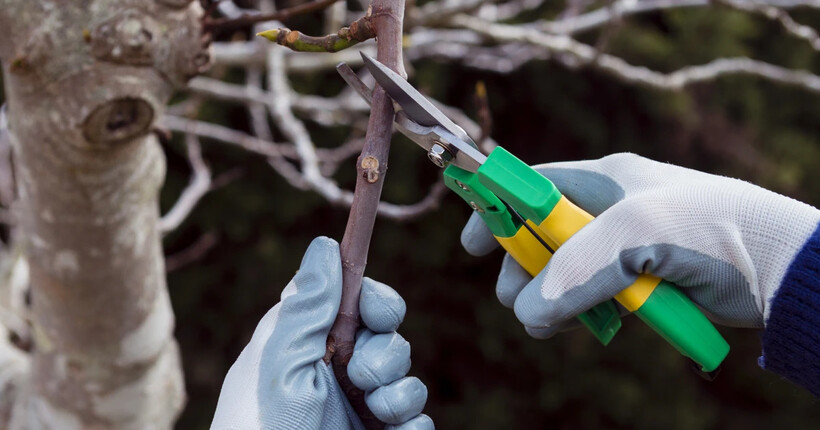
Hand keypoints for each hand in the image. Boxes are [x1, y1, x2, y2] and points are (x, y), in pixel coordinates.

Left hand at [211, 237, 432, 429]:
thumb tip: (324, 246)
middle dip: (386, 353)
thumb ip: (307, 307)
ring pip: (408, 378)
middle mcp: (335, 372)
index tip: (373, 312)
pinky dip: (410, 426)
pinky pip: (418, 420)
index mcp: (305, 344)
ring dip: (398, 393)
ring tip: (373, 413)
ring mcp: (360, 409)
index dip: (374, 300)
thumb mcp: (280, 365)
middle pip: (389, 336)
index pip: (355, 300)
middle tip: (361, 376)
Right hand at [462, 153, 819, 336]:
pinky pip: (596, 296)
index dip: (497, 209)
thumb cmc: (709, 230)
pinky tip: (588, 325)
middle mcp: (610, 208)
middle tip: (514, 300)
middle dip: (520, 268)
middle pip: (541, 235)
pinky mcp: (643, 279)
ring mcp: (626, 245)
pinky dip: (583, 313)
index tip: (472, 244)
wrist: (778, 268)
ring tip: (548, 326)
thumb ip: (574, 268)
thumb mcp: (635, 235)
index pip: (531, 186)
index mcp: (604, 179)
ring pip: (565, 272)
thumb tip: (527, 311)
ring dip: (550, 298)